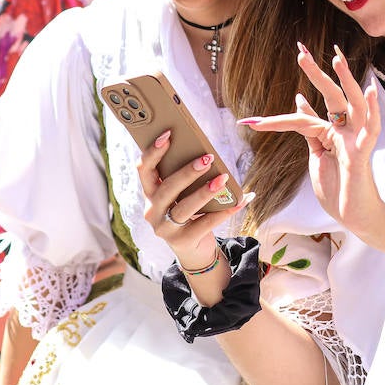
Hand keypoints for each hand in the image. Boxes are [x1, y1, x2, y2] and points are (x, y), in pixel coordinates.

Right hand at [138, 131, 247, 270]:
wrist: (194, 250)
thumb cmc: (189, 212)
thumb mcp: (182, 194)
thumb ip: (185, 177)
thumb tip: (207, 152)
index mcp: (150, 193)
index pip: (144, 170)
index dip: (153, 152)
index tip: (168, 134)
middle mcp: (152, 211)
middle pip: (167, 188)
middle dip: (187, 172)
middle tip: (207, 158)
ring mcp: (166, 229)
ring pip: (184, 208)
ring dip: (205, 192)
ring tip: (222, 178)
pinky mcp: (183, 242)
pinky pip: (205, 224)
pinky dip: (224, 211)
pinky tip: (239, 201)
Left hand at [244, 44, 384, 239]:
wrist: (353, 214)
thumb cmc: (338, 186)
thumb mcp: (317, 153)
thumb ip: (309, 128)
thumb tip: (299, 100)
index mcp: (331, 131)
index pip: (305, 115)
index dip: (284, 111)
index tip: (272, 92)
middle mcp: (345, 130)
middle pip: (332, 97)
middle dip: (316, 74)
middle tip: (301, 52)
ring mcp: (355, 140)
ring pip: (352, 105)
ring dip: (345, 82)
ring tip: (336, 60)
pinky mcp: (363, 153)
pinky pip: (370, 129)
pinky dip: (371, 110)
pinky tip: (369, 91)